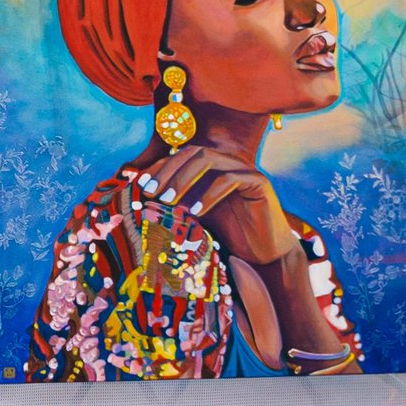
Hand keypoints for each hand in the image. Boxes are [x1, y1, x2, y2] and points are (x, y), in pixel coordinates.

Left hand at [144, 143, 300, 265]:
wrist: (265, 253)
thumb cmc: (231, 234)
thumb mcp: (196, 215)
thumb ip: (177, 203)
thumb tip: (143, 199)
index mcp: (212, 166)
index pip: (181, 157)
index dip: (159, 168)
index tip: (140, 186)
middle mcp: (228, 162)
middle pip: (192, 152)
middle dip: (168, 171)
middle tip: (150, 192)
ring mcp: (244, 169)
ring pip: (208, 160)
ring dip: (184, 179)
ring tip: (168, 202)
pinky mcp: (259, 182)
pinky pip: (230, 179)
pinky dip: (208, 194)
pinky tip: (195, 212)